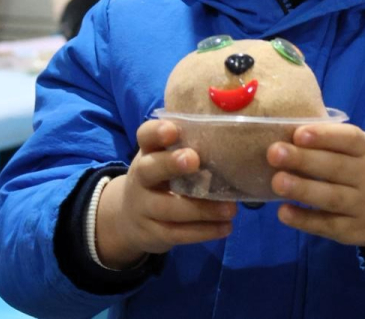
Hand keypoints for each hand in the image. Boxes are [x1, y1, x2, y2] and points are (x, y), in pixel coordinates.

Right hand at [95, 120, 237, 268]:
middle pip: (149, 170)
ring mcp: (143, 207)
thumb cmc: (162, 179)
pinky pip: (176, 233)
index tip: (172, 130)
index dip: (156, 132)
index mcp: (148, 153)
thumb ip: (191, 149)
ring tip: (230, 209)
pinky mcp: (152, 233)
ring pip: (167, 208)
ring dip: (201, 209)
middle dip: (170, 164)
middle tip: (194, 159)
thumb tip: (234, 140)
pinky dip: (203, 232)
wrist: (129, 219)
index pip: (146, 136)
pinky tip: (225, 228)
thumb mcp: (167, 160)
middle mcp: (141, 178)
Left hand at [268, 124, 364, 246]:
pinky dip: (305, 220)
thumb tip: (288, 135)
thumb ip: (336, 144)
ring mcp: (363, 206)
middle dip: (304, 160)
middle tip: (274, 153)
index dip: (325, 136)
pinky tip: (284, 213)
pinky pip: (328, 226)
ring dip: (302, 190)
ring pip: (331, 198)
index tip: (299, 133)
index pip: (350, 140)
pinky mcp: (355, 232)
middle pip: (336, 168)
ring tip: (276, 181)